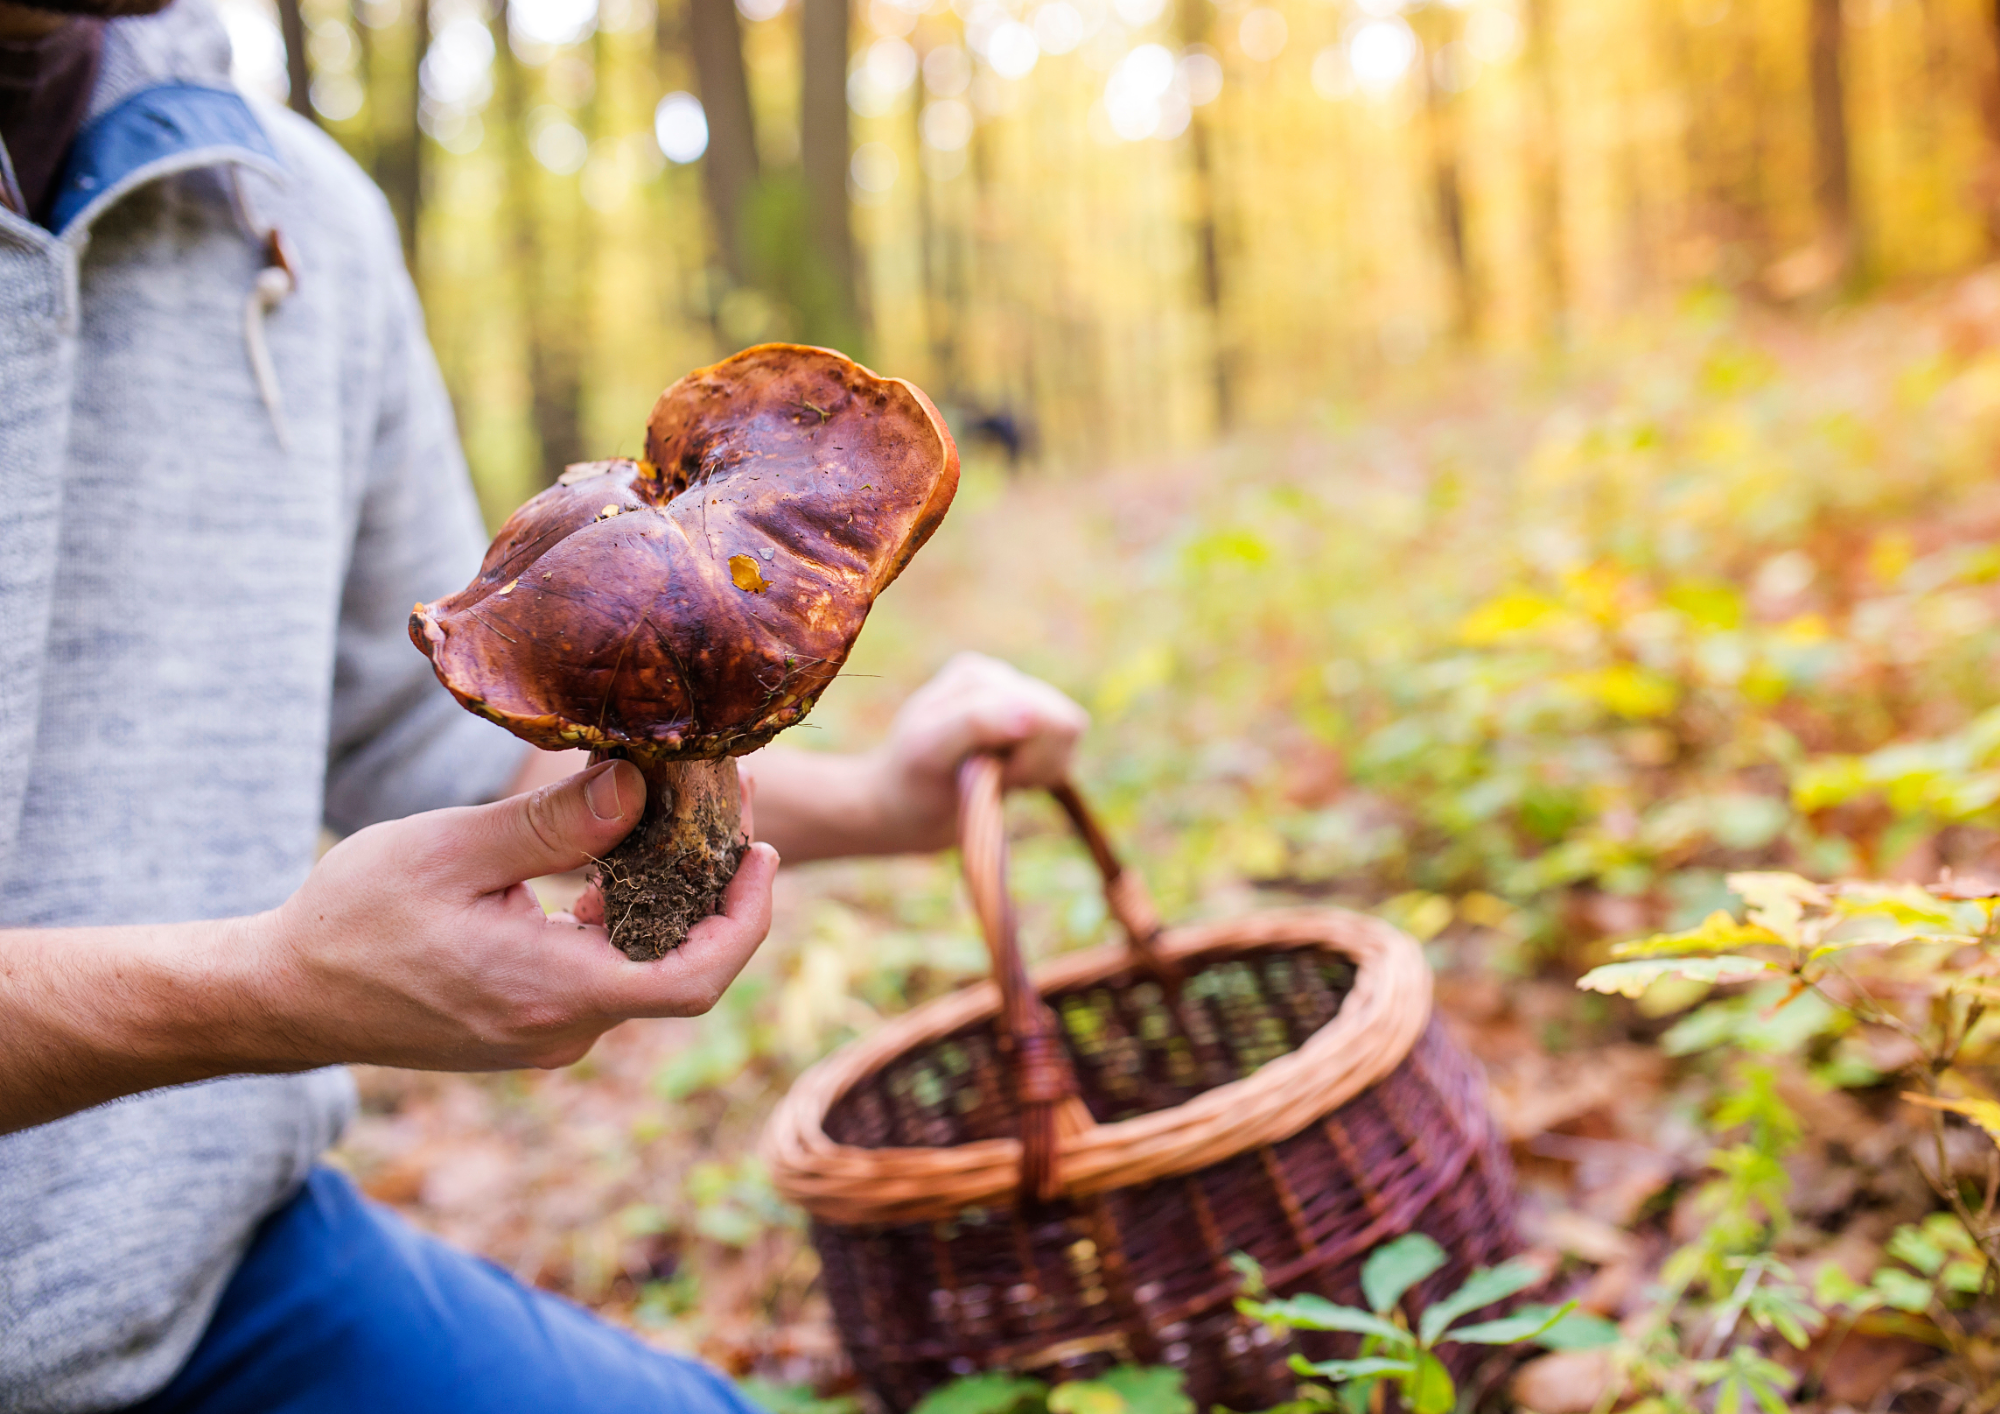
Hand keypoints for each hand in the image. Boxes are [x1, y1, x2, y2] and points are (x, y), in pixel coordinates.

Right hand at [255, 760, 777, 1070]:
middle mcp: (562, 1029)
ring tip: (679, 816)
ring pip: (641, 968)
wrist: (285, 996)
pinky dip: (624, 919)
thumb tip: (640, 785)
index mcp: (552, 992)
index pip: (694, 979)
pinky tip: (613, 862)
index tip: (764, 853)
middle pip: (679, 966)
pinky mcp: (529, 1023)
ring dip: (671, 900)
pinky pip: (603, 973)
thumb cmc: (353, 920)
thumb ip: (553, 823)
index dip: (747, 920)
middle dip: (716, 889)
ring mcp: (547, 1034)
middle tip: (728, 808)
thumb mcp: (453, 850)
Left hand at [867, 651, 1089, 852]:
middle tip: (991, 779)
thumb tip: (1029, 712)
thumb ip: (975, 723)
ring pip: (1070, 736)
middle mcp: (1002, 680)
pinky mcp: (1031, 729)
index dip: (1024, 757)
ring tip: (997, 779)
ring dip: (1039, 771)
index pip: (1041, 714)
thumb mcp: (930, 750)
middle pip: (1065, 723)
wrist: (903, 809)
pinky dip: (1043, 775)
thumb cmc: (911, 781)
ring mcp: (1018, 702)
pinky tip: (1008, 779)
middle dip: (1034, 763)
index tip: (982, 776)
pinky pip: (1066, 752)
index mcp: (977, 676)